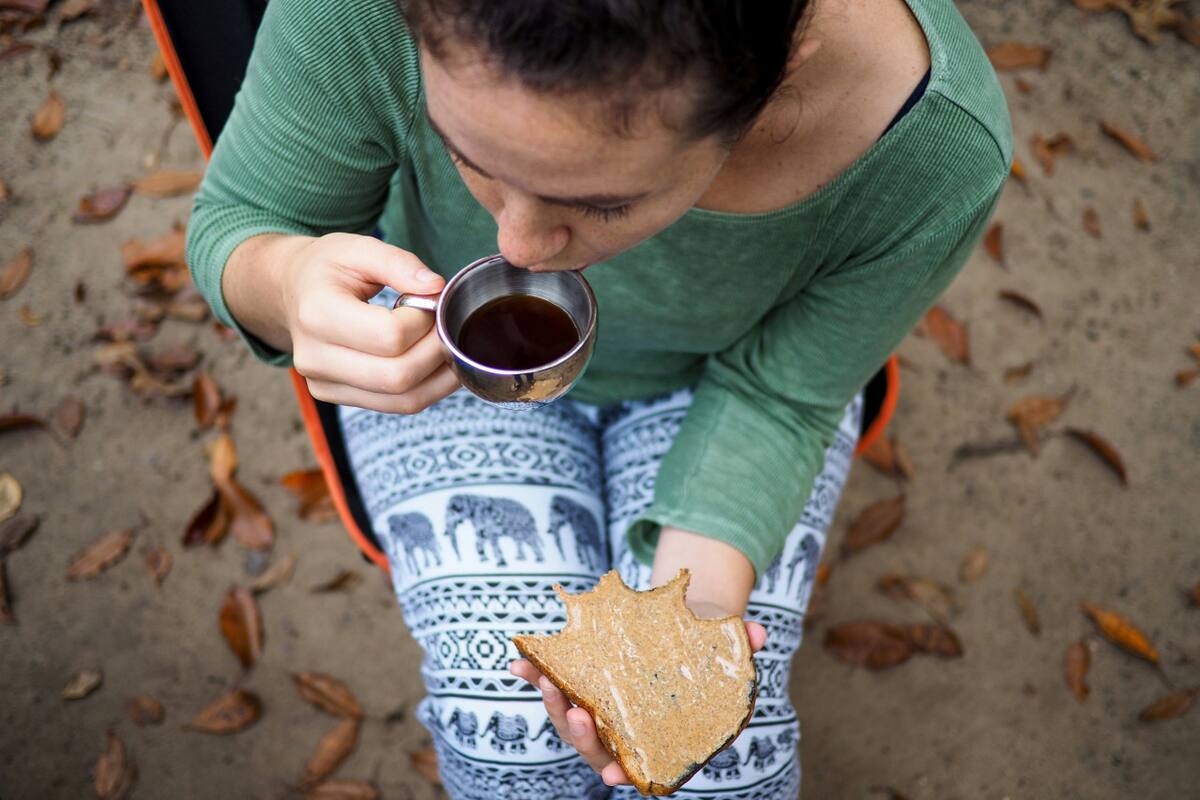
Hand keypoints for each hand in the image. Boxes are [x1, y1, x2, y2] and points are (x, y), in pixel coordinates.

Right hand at [233, 232, 461, 413]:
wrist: (290, 291)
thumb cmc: (326, 268)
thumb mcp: (358, 248)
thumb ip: (399, 263)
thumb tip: (436, 288)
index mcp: (317, 313)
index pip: (390, 336)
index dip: (423, 321)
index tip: (429, 301)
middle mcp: (314, 357)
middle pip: (397, 376)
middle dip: (436, 352)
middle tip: (444, 326)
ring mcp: (323, 383)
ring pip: (402, 400)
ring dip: (438, 376)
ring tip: (445, 345)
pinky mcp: (336, 397)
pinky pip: (396, 406)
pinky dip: (427, 389)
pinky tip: (435, 364)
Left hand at [509, 606, 766, 786]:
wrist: (679, 630)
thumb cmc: (704, 651)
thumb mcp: (725, 648)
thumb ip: (742, 646)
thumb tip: (759, 634)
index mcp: (657, 735)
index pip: (636, 766)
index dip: (621, 773)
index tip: (610, 777)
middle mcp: (623, 731)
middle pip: (594, 745)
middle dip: (580, 733)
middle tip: (578, 711)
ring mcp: (598, 711)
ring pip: (569, 720)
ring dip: (553, 703)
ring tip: (541, 677)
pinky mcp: (580, 685)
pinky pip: (555, 687)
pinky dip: (536, 676)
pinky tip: (518, 664)